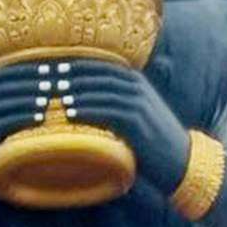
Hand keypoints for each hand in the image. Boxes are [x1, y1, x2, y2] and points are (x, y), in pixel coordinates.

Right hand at [0, 64, 50, 178]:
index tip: (52, 67)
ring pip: (9, 101)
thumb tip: (28, 79)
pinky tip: (40, 119)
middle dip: (35, 81)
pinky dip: (24, 119)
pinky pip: (6, 122)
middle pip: (11, 84)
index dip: (30, 68)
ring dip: (32, 99)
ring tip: (52, 98)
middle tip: (58, 80)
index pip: (8, 71)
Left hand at [52, 61, 192, 193]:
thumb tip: (83, 106)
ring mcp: (138, 103)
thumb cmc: (152, 143)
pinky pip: (107, 111)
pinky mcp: (138, 122)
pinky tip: (69, 113)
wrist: (181, 162)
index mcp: (135, 81)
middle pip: (98, 74)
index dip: (75, 65)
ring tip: (52, 94)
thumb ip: (113, 106)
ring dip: (75, 91)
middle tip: (45, 76)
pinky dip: (86, 110)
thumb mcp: (134, 118)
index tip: (52, 67)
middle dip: (71, 74)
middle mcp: (137, 87)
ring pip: (101, 90)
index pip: (100, 66)